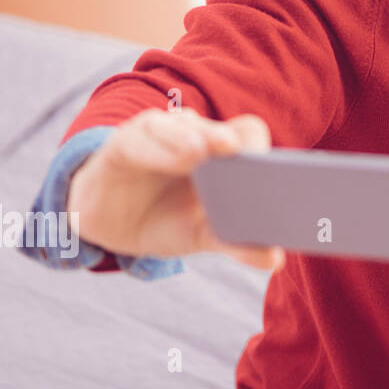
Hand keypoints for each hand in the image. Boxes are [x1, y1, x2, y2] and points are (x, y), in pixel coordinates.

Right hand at [66, 107, 285, 270]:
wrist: (113, 224)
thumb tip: (275, 261)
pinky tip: (170, 162)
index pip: (247, 135)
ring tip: (201, 155)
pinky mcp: (125, 142)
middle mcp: (196, 136)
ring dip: (191, 138)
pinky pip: (140, 139)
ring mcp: (161, 135)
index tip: (270, 168)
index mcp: (223, 155)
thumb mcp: (201, 234)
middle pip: (220, 131)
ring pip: (181, 127)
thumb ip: (236, 243)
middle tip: (235, 151)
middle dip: (228, 141)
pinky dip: (158, 149)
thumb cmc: (167, 220)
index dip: (259, 148)